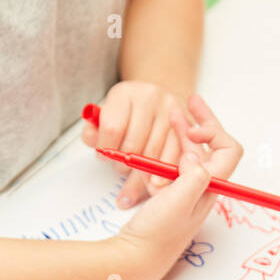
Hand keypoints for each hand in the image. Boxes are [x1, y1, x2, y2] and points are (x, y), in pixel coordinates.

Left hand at [83, 80, 185, 208]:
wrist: (156, 98)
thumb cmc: (128, 112)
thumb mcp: (106, 115)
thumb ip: (93, 131)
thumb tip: (95, 144)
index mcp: (124, 93)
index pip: (112, 128)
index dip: (105, 149)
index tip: (103, 156)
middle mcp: (149, 98)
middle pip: (133, 145)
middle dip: (123, 164)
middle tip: (119, 169)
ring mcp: (171, 112)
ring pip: (152, 155)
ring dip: (140, 176)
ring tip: (132, 183)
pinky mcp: (186, 128)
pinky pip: (172, 158)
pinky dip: (162, 175)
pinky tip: (153, 186)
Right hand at [111, 94, 242, 279]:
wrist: (139, 257)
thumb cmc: (158, 234)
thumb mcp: (177, 202)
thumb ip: (192, 176)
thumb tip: (196, 154)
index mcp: (211, 186)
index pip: (228, 149)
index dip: (213, 130)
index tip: (190, 124)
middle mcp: (204, 186)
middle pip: (212, 146)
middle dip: (199, 122)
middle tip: (184, 102)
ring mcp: (189, 190)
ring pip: (193, 152)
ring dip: (182, 133)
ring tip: (169, 116)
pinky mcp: (173, 193)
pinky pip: (177, 164)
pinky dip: (168, 149)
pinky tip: (152, 145)